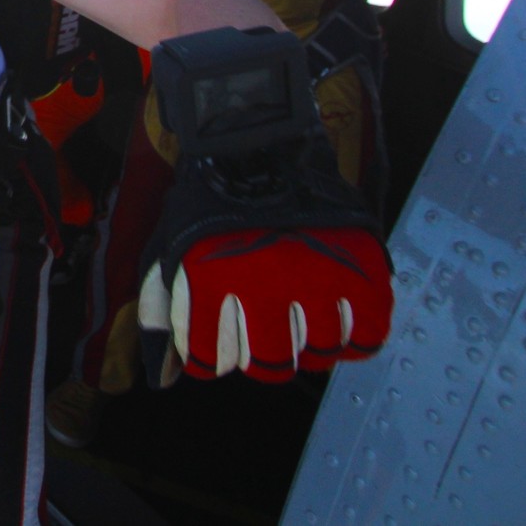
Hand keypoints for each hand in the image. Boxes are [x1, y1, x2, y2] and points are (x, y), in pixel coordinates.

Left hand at [137, 226, 391, 385]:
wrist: (259, 145)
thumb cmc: (207, 203)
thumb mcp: (167, 249)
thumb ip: (158, 314)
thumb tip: (162, 380)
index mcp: (210, 283)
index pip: (211, 361)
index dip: (212, 354)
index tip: (220, 335)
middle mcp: (264, 287)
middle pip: (269, 365)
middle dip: (261, 352)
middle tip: (264, 322)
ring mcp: (317, 279)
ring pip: (316, 352)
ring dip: (307, 341)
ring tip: (300, 309)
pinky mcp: (360, 270)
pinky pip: (366, 337)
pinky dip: (355, 335)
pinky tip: (338, 314)